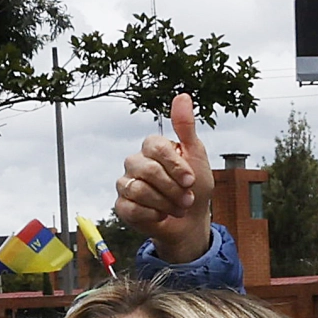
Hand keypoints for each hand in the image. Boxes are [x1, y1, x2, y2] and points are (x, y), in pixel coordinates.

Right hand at [117, 92, 214, 263]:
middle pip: (148, 170)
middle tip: (187, 199)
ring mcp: (126, 183)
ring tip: (177, 208)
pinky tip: (161, 215)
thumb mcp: (196, 155)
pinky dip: (153, 215)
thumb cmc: (194, 186)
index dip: (175, 166)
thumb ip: (186, 127)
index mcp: (152, 147)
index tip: (190, 180)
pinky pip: (132, 208)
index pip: (156, 147)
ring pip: (139, 190)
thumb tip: (182, 96)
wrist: (190, 220)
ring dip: (165, 203)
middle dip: (173, 189)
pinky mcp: (122, 205)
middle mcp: (135, 162)